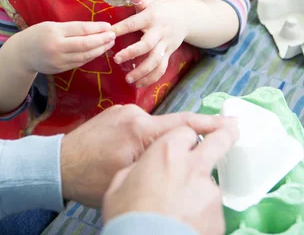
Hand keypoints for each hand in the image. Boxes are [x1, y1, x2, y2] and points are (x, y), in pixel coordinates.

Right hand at [17, 21, 114, 74]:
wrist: (21, 54)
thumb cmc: (37, 34)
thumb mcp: (51, 26)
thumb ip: (70, 28)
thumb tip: (94, 29)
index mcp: (54, 32)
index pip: (81, 30)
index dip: (97, 28)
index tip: (109, 26)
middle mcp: (57, 47)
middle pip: (85, 44)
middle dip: (102, 40)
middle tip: (113, 35)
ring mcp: (58, 60)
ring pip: (84, 56)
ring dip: (99, 50)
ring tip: (109, 43)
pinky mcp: (60, 69)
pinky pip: (79, 62)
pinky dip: (90, 57)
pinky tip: (98, 51)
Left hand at [60, 104, 234, 207]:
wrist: (56, 164)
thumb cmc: (90, 179)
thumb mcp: (130, 178)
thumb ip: (159, 164)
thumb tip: (185, 161)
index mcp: (140, 129)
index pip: (184, 124)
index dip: (211, 125)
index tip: (232, 124)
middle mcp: (134, 113)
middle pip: (172, 124)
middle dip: (188, 137)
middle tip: (206, 146)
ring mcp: (124, 110)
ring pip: (155, 127)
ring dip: (164, 142)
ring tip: (163, 164)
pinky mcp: (116, 113)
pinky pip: (141, 125)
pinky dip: (148, 138)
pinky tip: (142, 155)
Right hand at [103, 118, 238, 234]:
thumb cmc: (127, 217)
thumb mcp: (119, 183)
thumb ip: (139, 168)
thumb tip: (144, 169)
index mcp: (167, 151)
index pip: (186, 130)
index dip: (183, 138)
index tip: (183, 143)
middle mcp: (193, 166)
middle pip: (219, 140)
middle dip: (226, 133)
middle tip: (232, 130)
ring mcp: (209, 192)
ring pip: (209, 181)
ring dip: (200, 188)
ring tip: (180, 207)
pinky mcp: (218, 217)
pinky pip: (211, 209)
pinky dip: (201, 214)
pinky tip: (184, 223)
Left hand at [112, 0, 189, 86]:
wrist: (187, 18)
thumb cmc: (162, 10)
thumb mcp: (152, 2)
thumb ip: (139, 0)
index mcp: (151, 18)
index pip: (134, 23)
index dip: (121, 29)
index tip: (108, 35)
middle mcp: (159, 32)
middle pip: (146, 45)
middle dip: (132, 53)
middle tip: (116, 60)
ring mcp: (165, 45)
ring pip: (155, 61)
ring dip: (142, 72)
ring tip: (128, 79)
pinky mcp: (169, 54)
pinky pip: (162, 69)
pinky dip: (152, 78)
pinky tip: (139, 84)